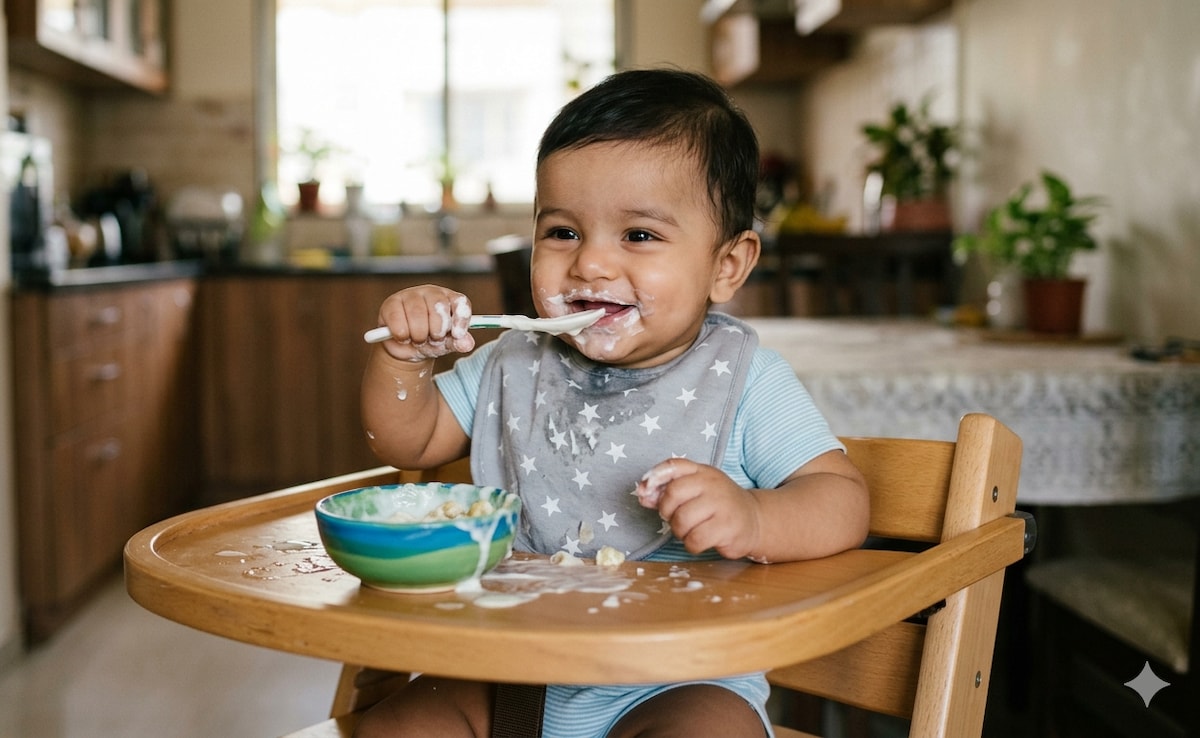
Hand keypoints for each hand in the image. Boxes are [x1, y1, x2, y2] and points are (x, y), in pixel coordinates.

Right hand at [375, 285, 475, 361]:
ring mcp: (410, 295)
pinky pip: (397, 318)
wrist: (406, 348)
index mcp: (449, 299)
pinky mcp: (391, 303)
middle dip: (437, 331)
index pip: (460, 302)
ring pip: (417, 313)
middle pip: (438, 306)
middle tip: (432, 340)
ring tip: (418, 340)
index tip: (457, 335)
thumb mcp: (446, 344)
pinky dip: (402, 334)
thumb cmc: (429, 341)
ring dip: (418, 334)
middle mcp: (431, 292)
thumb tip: (467, 344)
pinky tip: (403, 337)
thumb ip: (458, 343)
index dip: (460, 319)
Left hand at [634, 459, 760, 558]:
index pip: (672, 466)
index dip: (653, 479)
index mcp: (702, 471)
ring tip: (691, 530)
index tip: (645, 493)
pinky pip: (695, 539)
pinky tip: (701, 540)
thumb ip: (667, 491)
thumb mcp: (696, 490)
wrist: (753, 519)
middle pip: (672, 495)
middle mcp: (712, 484)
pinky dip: (692, 544)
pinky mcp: (728, 527)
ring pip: (681, 520)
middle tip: (677, 518)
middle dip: (667, 512)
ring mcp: (722, 504)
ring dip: (680, 532)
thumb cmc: (717, 505)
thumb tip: (641, 494)